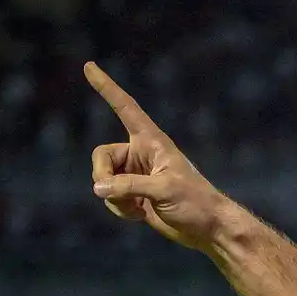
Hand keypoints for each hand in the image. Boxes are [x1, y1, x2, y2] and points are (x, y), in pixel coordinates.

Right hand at [85, 62, 236, 250]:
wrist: (208, 229)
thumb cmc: (196, 203)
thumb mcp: (164, 190)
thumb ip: (129, 187)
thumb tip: (98, 187)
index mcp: (152, 141)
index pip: (125, 108)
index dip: (107, 88)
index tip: (89, 66)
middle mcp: (141, 154)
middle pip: (101, 156)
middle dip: (101, 175)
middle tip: (108, 192)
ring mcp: (136, 175)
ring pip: (103, 180)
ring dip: (114, 198)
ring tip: (139, 210)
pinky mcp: (134, 195)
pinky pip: (110, 197)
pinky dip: (118, 209)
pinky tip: (139, 217)